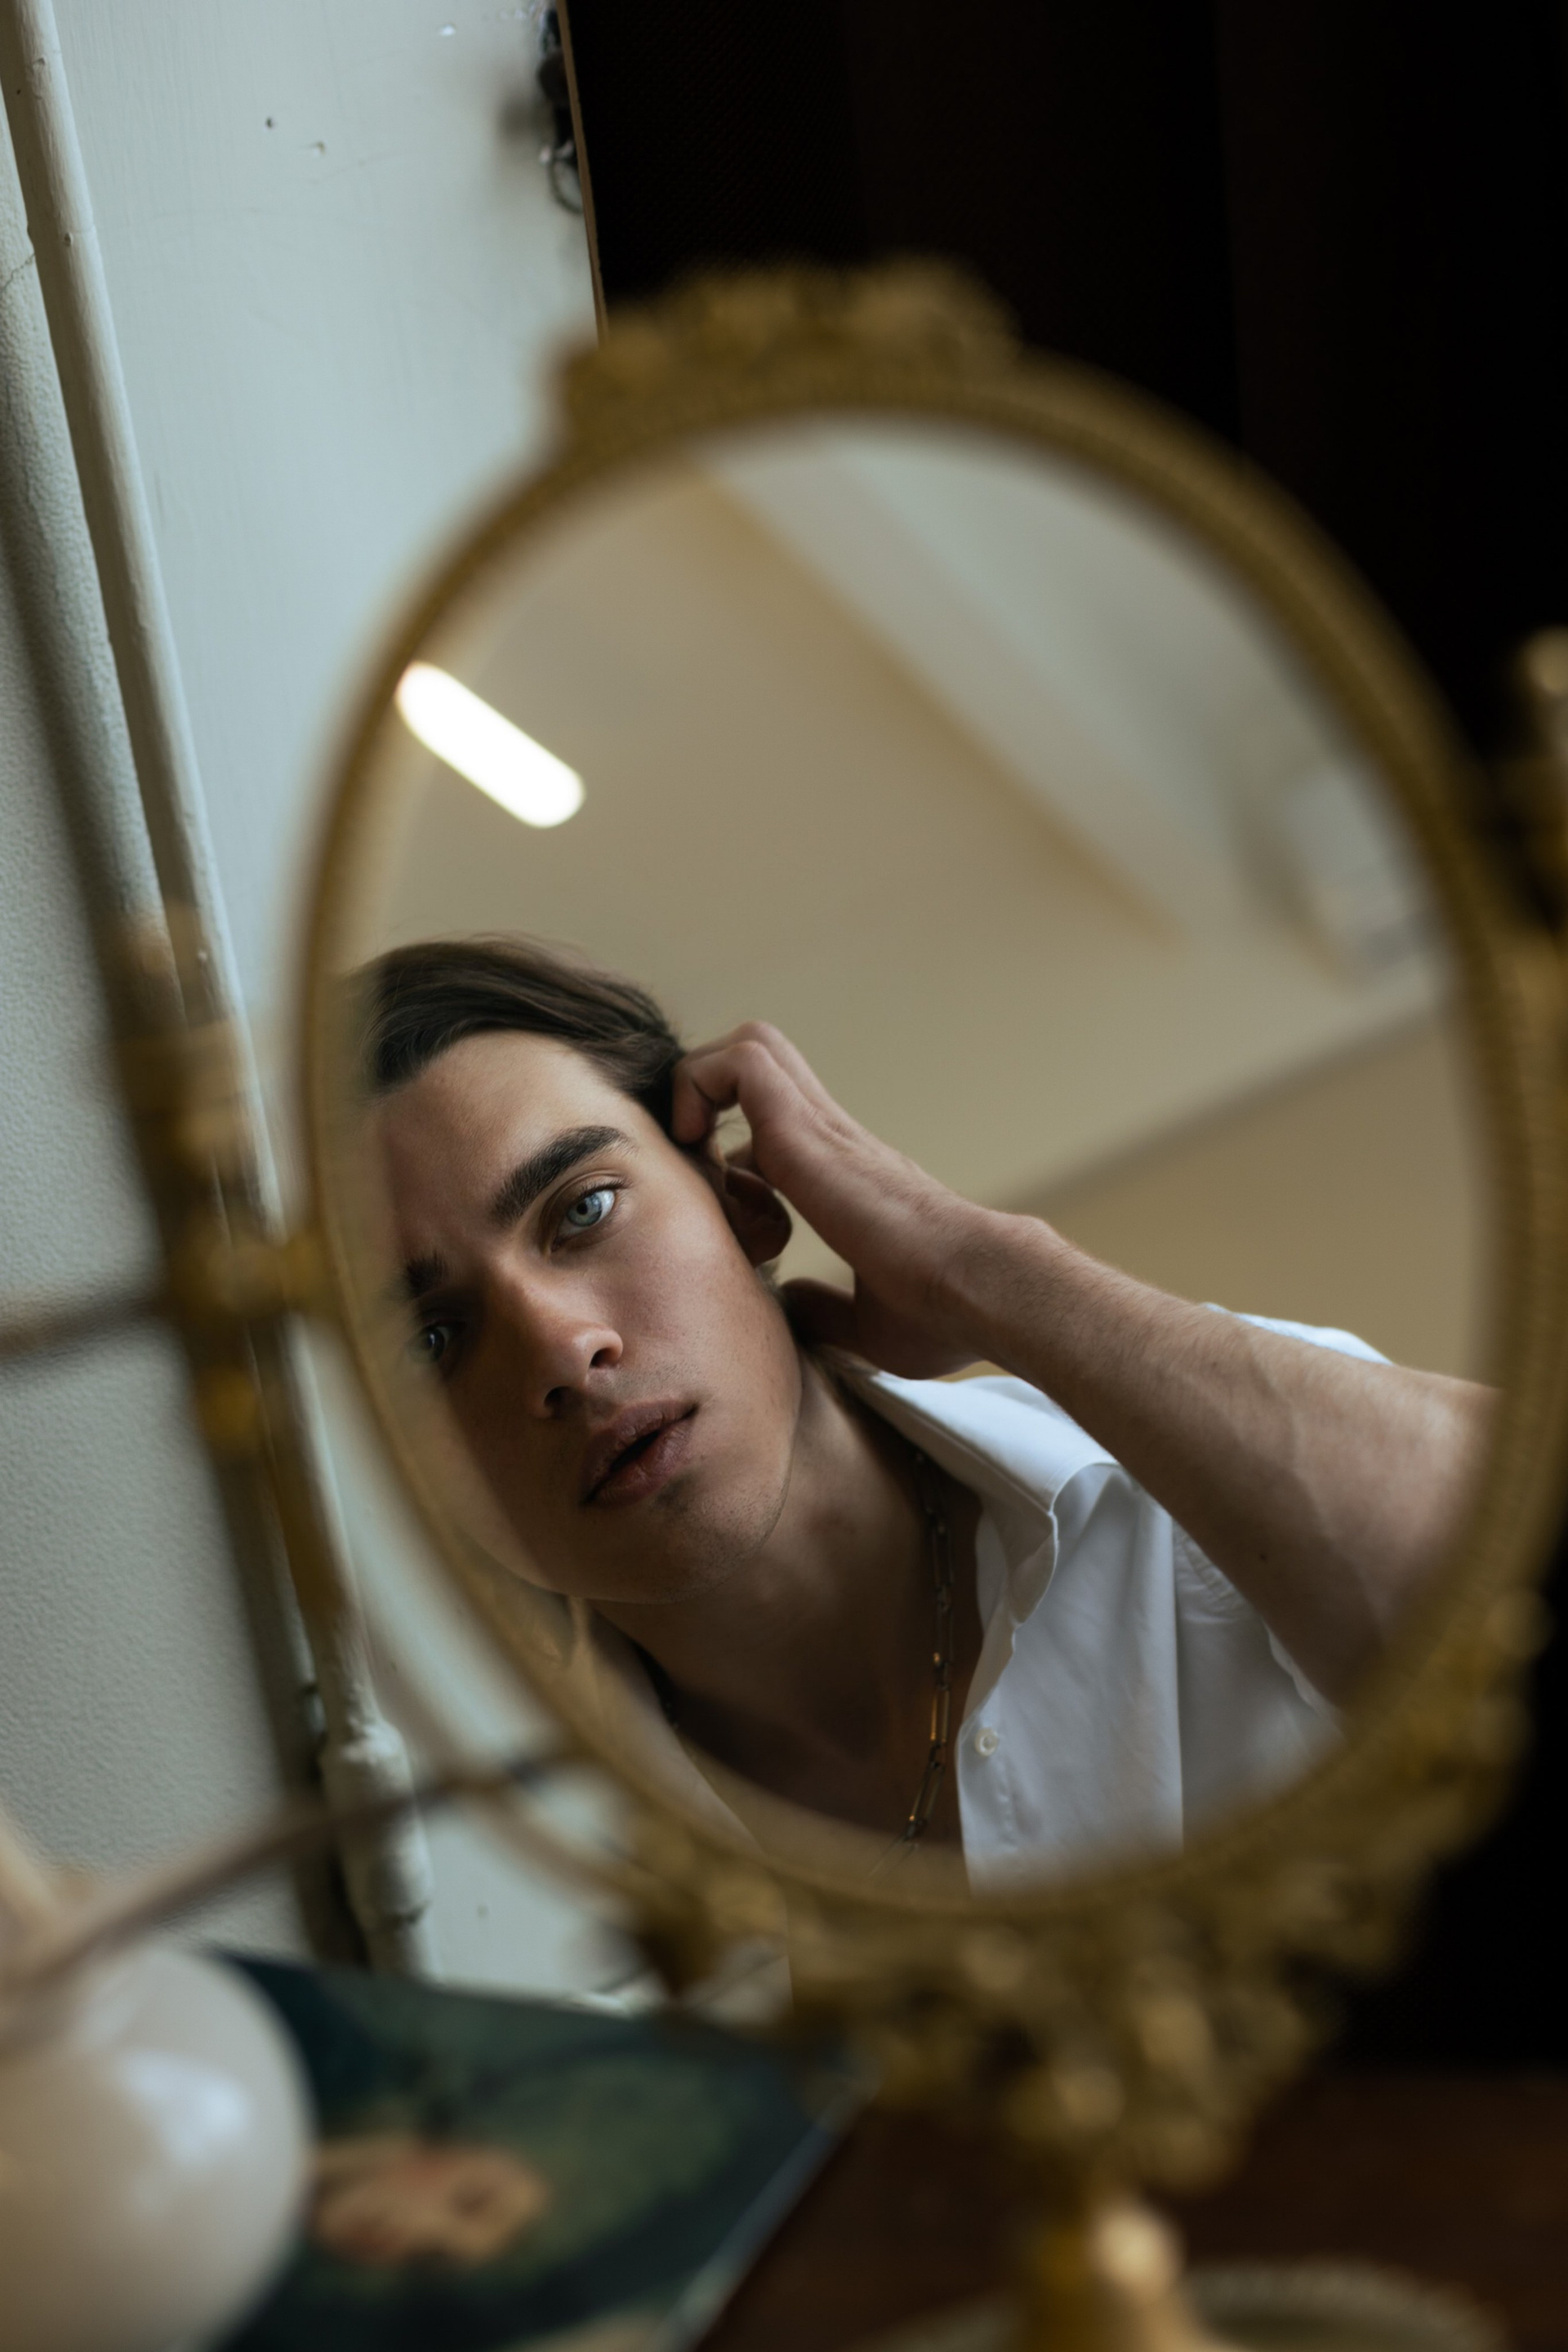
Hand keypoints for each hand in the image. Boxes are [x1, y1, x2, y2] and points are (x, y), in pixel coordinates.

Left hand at [671, 1022, 988, 1376]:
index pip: (777, 1122)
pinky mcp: (806, 1131)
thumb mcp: (866, 1323)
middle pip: (761, 1060)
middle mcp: (831, 1138)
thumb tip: (791, 1300)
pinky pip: (740, 1066)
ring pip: (751, 1046)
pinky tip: (701, 1151)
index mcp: (844, 1176)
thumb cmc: (940, 1312)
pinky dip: (702, 1088)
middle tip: (698, 1160)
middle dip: (709, 1092)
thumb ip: (826, 1308)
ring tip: (695, 1151)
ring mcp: (821, 1128)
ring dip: (703, 1084)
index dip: (731, 1148)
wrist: (979, 1290)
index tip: (720, 1203)